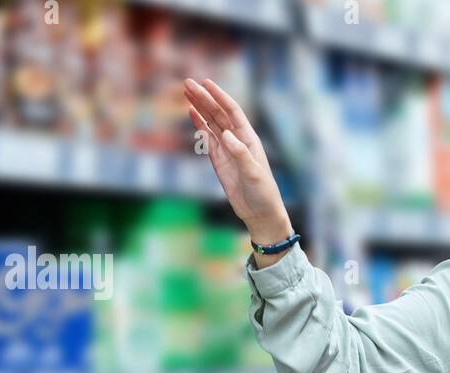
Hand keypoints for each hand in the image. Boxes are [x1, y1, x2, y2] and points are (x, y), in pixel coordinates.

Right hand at [184, 78, 291, 244]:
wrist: (259, 212)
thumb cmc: (263, 192)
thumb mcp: (253, 173)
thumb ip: (240, 154)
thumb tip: (226, 135)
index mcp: (248, 139)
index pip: (232, 111)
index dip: (219, 96)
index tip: (206, 82)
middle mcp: (237, 140)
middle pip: (218, 113)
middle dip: (204, 97)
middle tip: (187, 82)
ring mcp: (227, 149)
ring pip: (211, 123)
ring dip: (199, 107)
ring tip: (186, 92)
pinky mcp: (218, 161)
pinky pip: (207, 139)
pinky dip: (199, 125)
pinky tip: (192, 112)